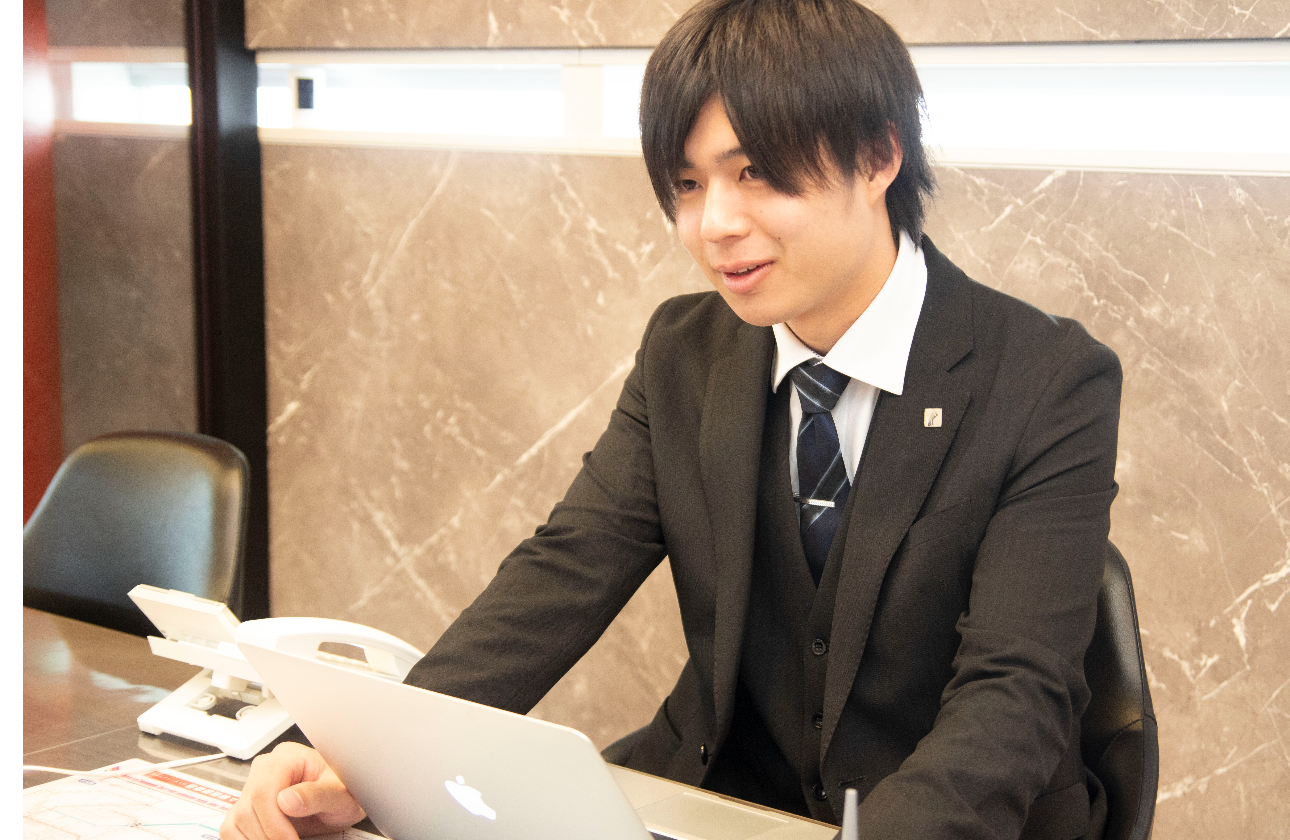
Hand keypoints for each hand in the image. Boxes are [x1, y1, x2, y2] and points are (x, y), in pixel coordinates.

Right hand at [221, 742, 365, 838]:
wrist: (341, 799)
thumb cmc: (343, 790)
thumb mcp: (340, 793)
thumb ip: (317, 795)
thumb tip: (287, 800)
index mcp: (287, 758)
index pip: (264, 790)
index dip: (273, 822)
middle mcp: (264, 770)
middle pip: (247, 809)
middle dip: (267, 835)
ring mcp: (252, 789)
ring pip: (236, 821)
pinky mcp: (247, 809)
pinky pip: (233, 829)